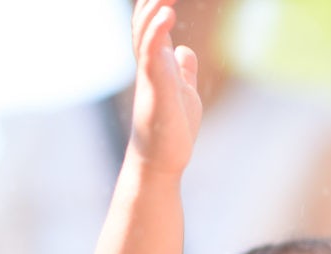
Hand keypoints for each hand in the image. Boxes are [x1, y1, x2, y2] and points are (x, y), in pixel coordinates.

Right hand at [128, 0, 202, 174]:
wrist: (162, 161)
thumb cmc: (171, 130)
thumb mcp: (184, 93)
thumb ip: (183, 70)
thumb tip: (185, 51)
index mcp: (159, 63)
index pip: (154, 24)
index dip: (157, 2)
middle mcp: (150, 64)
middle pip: (146, 20)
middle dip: (152, 0)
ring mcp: (151, 75)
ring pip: (145, 32)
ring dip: (154, 7)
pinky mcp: (155, 88)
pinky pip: (151, 54)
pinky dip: (158, 32)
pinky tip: (167, 14)